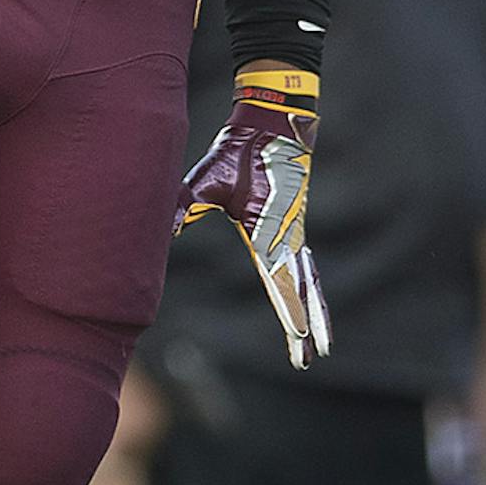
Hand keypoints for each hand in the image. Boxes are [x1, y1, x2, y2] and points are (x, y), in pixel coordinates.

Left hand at [174, 66, 331, 370]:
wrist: (273, 124)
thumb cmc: (238, 153)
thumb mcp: (206, 181)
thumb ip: (185, 205)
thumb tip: (162, 226)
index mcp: (268, 234)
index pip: (282, 285)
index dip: (291, 315)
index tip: (299, 341)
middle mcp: (288, 238)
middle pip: (302, 292)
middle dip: (307, 327)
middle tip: (310, 360)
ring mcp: (295, 232)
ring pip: (310, 282)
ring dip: (316, 313)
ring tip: (323, 345)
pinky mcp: (295, 225)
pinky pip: (307, 265)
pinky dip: (312, 288)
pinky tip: (314, 303)